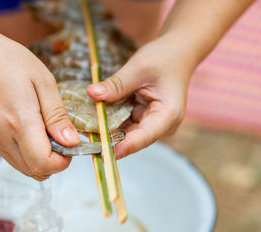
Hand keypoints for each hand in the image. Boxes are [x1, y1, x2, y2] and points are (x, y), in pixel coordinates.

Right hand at [0, 32, 78, 179]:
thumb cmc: (11, 62)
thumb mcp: (44, 81)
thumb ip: (57, 115)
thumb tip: (72, 142)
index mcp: (20, 121)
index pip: (44, 164)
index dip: (63, 160)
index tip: (70, 143)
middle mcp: (3, 137)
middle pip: (36, 172)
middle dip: (56, 162)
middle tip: (62, 137)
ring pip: (25, 169)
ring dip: (43, 159)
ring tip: (47, 132)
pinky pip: (14, 159)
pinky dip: (29, 155)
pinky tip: (33, 132)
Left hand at [87, 35, 191, 158]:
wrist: (177, 52)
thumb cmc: (165, 57)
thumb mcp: (138, 68)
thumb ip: (116, 84)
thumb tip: (92, 94)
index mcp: (168, 115)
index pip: (143, 137)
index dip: (122, 146)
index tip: (101, 150)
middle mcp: (162, 125)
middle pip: (133, 139)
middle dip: (109, 139)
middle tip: (83, 139)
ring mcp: (153, 123)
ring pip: (126, 133)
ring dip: (106, 130)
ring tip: (84, 129)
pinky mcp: (144, 118)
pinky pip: (124, 124)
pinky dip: (110, 121)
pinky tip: (93, 118)